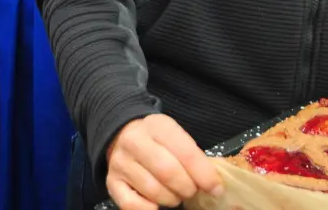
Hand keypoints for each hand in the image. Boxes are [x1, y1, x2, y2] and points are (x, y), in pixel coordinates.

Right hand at [107, 115, 222, 209]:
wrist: (122, 134)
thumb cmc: (157, 139)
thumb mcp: (175, 136)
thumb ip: (192, 155)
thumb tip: (213, 182)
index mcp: (158, 126)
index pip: (186, 152)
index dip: (204, 174)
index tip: (216, 188)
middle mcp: (135, 142)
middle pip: (168, 172)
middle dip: (187, 187)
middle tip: (192, 192)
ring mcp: (121, 163)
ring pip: (152, 190)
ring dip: (171, 199)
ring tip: (176, 196)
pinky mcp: (111, 182)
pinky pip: (131, 204)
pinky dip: (148, 209)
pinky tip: (157, 205)